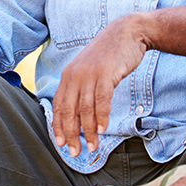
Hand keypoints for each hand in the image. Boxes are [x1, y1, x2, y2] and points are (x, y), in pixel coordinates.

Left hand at [52, 14, 148, 156]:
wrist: (126, 32)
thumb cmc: (108, 55)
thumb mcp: (88, 70)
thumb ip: (81, 88)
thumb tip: (77, 113)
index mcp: (68, 75)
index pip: (58, 106)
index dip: (58, 127)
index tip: (61, 144)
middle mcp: (75, 75)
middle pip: (69, 110)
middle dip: (71, 134)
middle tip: (75, 152)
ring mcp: (90, 74)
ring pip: (85, 108)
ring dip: (88, 130)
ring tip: (92, 146)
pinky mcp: (106, 73)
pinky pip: (101, 99)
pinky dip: (101, 116)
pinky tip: (102, 128)